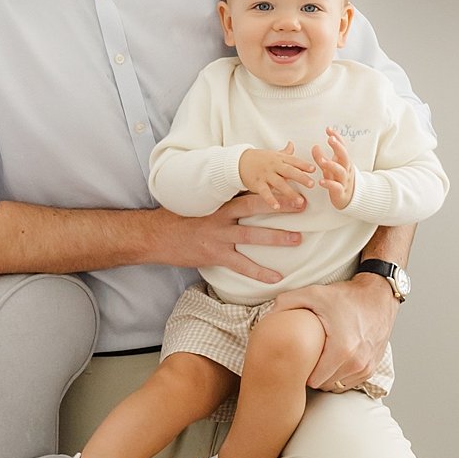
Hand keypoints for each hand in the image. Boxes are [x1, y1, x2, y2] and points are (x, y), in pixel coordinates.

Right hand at [146, 194, 303, 285]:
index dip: (267, 184)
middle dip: (279, 206)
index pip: (246, 188)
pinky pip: (241, 264)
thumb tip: (239, 186)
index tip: (287, 180)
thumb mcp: (198, 199)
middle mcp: (220, 216)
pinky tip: (277, 277)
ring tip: (298, 239)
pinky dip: (260, 272)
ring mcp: (218, 236)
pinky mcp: (215, 255)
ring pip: (252, 235)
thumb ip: (219, 193)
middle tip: (302, 204)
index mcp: (217, 200)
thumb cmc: (179, 217)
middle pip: (254, 207)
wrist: (156, 236)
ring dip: (277, 237)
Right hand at [239, 142, 317, 210]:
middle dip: (300, 177)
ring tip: (300, 201)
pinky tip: (277, 206)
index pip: (293, 161)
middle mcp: (273, 166)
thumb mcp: (273, 153)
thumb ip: (285, 152)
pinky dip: (271, 199)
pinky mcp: (257, 184)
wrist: (239, 161)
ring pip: (279, 184)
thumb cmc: (259, 158)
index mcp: (279, 159)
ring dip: (290, 193)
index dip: (303, 165)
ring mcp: (265, 175)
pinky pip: (265, 192)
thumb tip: (292, 144)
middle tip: (311, 184)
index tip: (314, 169)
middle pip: (289, 171)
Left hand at [269, 274, 394, 388]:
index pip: (314, 381)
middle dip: (314, 375)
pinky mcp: (372, 367)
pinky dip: (341, 375)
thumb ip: (286, 303)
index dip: (303, 372)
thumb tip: (268, 317)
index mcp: (341, 350)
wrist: (378, 296)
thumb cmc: (346, 296)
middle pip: (325, 385)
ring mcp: (367, 367)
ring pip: (338, 386)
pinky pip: (350, 382)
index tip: (299, 359)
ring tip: (321, 358)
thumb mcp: (313, 294)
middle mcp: (357, 363)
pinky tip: (334, 360)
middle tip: (307, 357)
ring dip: (328, 377)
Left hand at [312, 129, 356, 211]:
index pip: (342, 147)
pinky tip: (321, 181)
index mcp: (344, 162)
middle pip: (344, 156)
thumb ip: (321, 157)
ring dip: (331, 165)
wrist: (350, 199)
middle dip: (338, 147)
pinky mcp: (340, 192)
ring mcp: (344, 180)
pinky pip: (336, 187)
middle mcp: (345, 169)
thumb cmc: (338, 181)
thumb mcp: (330, 168)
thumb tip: (314, 146)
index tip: (329, 129)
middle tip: (330, 139)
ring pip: (340, 171)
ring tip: (322, 161)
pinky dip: (329, 184)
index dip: (337, 138)